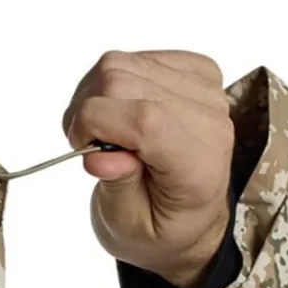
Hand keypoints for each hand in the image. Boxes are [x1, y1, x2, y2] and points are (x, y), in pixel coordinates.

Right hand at [62, 50, 234, 287]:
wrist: (190, 219)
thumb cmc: (157, 229)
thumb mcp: (128, 230)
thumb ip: (118, 189)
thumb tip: (100, 155)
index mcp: (197, 167)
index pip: (144, 119)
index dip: (96, 123)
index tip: (79, 148)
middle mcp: (209, 120)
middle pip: (123, 81)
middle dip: (88, 111)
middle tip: (87, 146)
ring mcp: (205, 90)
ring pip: (122, 64)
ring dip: (95, 97)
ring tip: (100, 132)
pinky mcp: (195, 71)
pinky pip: (134, 58)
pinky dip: (113, 85)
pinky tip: (118, 114)